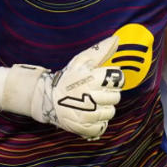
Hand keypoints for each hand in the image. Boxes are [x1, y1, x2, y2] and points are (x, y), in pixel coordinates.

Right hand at [3, 36, 123, 139]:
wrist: (48, 99)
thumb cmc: (68, 78)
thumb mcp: (81, 61)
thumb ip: (101, 50)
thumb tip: (117, 38)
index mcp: (90, 79)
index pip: (118, 79)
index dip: (113, 79)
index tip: (104, 79)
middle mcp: (89, 97)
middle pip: (116, 97)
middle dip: (108, 93)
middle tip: (96, 91)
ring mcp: (87, 115)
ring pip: (111, 112)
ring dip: (104, 107)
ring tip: (91, 102)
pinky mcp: (84, 128)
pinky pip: (103, 126)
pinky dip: (98, 121)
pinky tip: (89, 114)